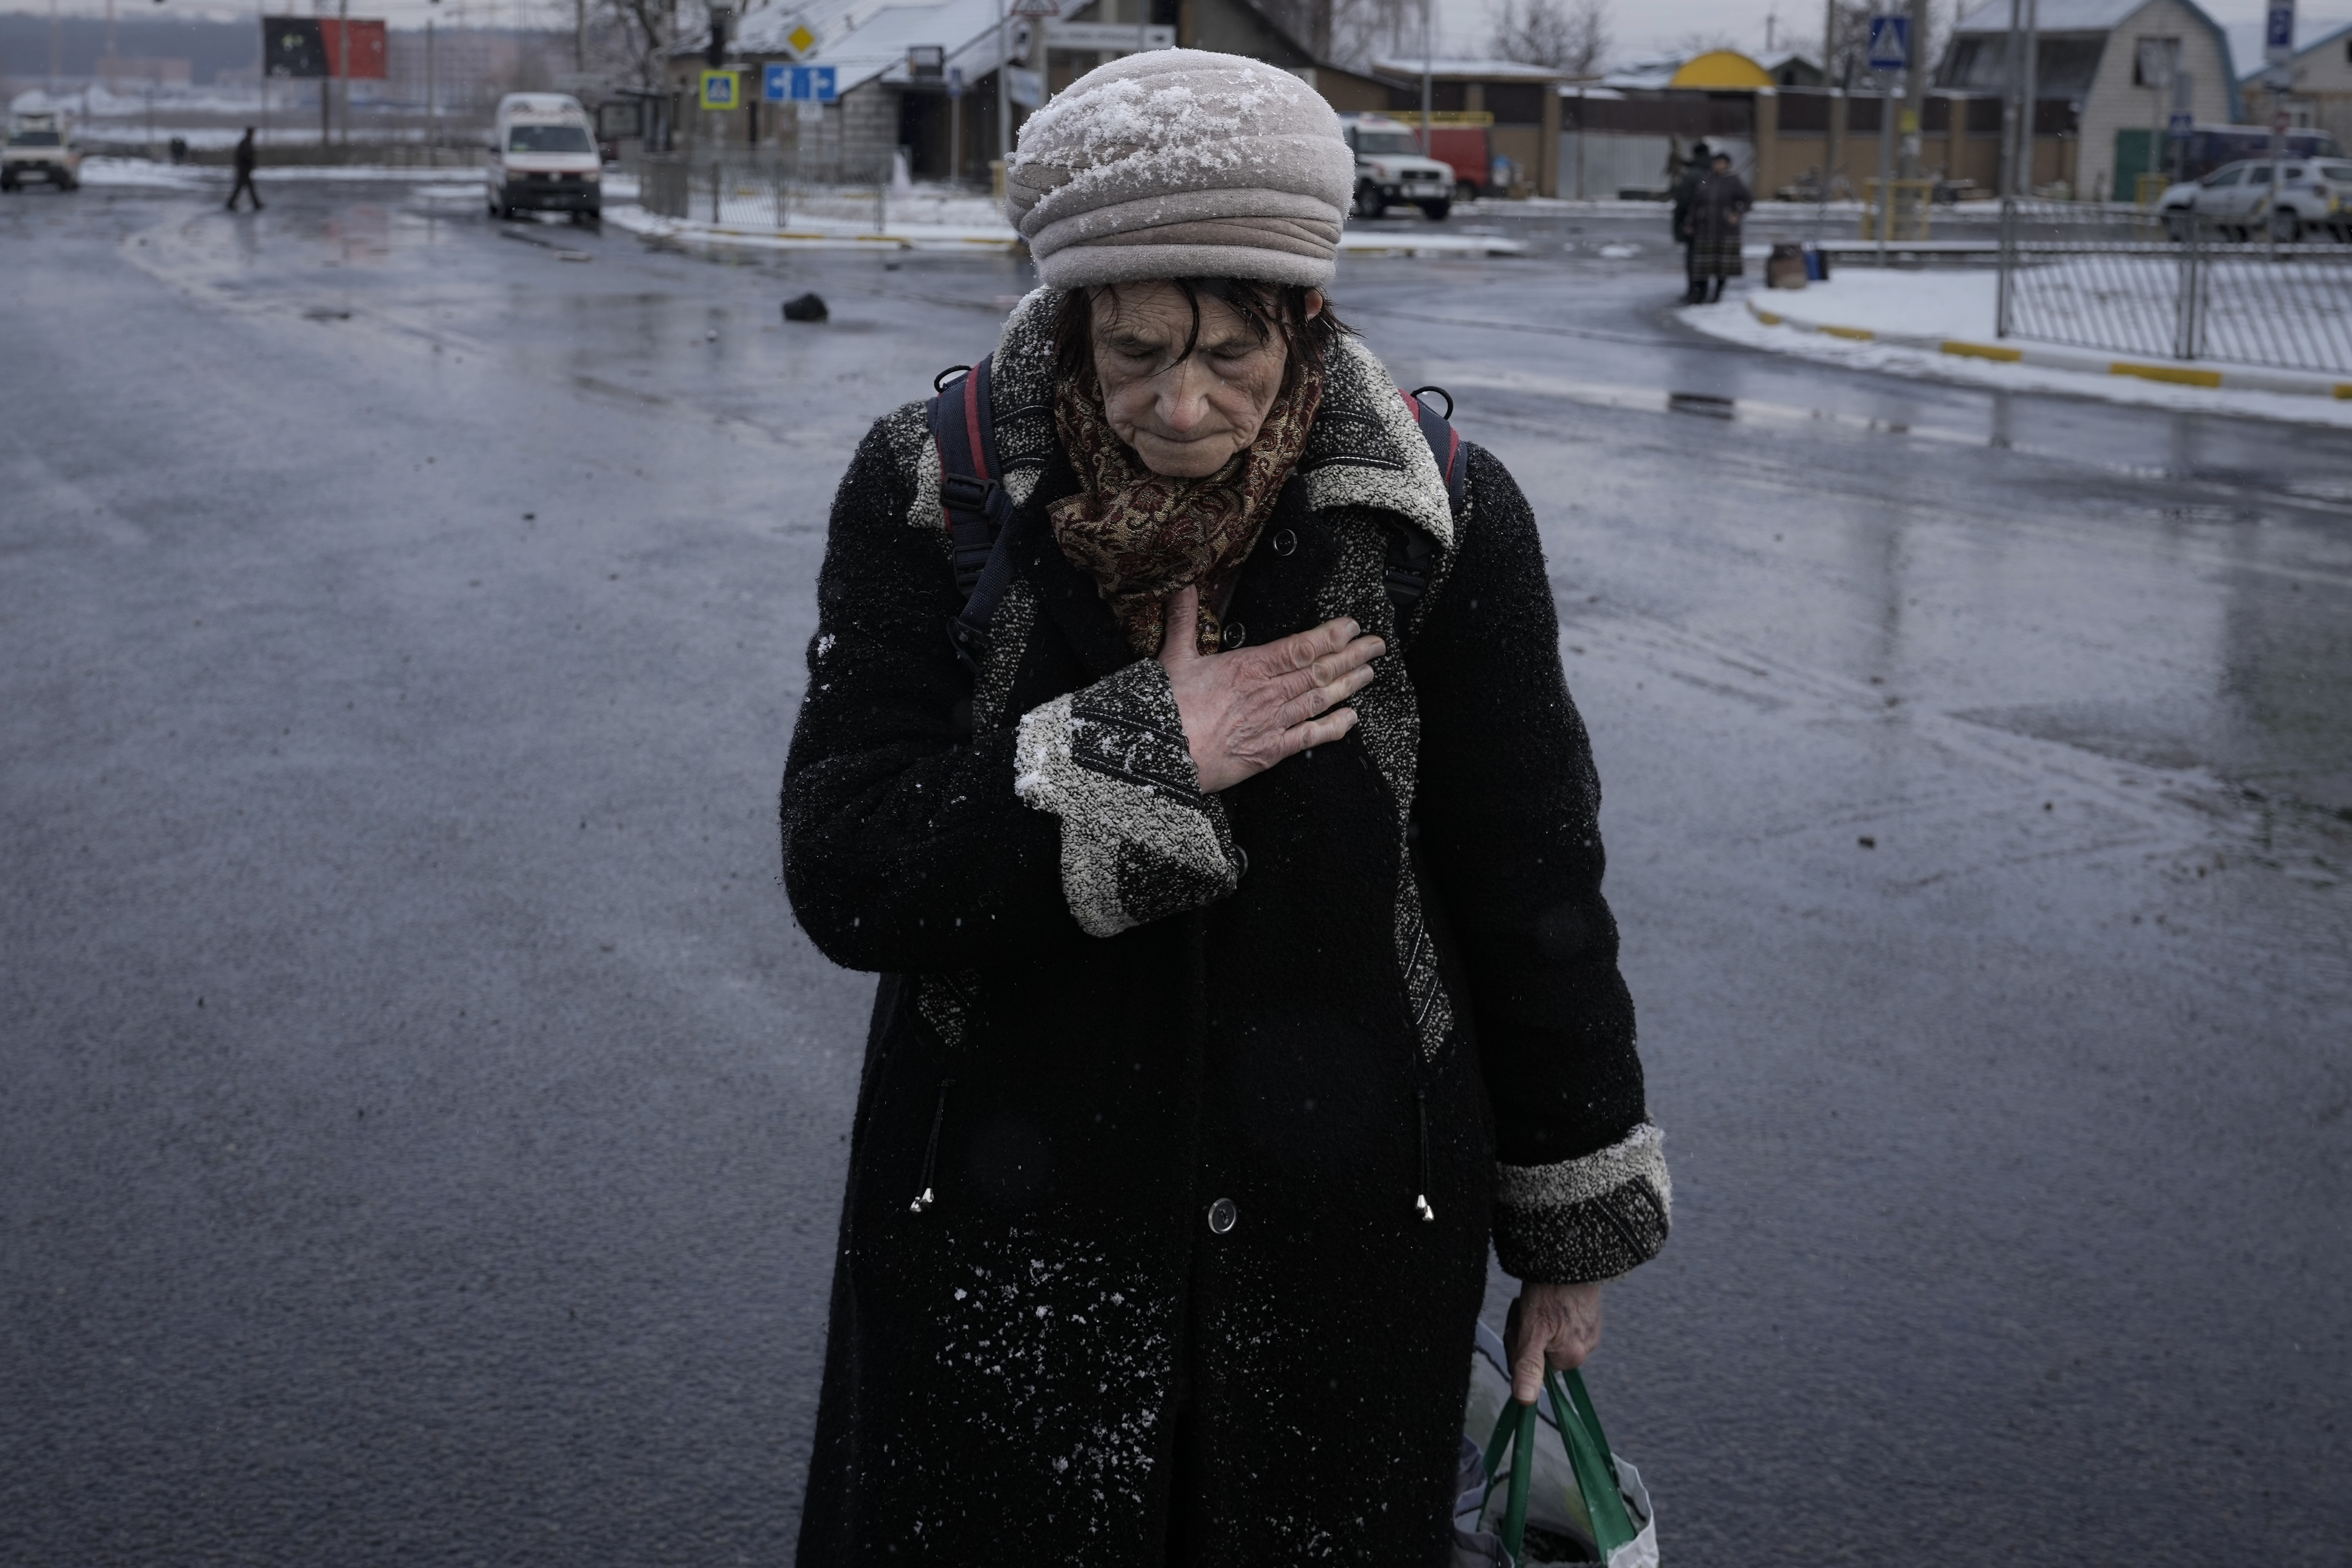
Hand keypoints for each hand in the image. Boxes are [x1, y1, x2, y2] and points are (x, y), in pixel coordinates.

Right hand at [1155, 585, 1383, 793]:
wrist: (1161, 753)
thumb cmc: (1166, 707)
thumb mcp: (1173, 655)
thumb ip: (1184, 619)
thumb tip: (1184, 587)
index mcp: (1248, 666)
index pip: (1300, 646)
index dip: (1330, 635)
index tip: (1350, 626)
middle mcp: (1268, 692)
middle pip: (1318, 670)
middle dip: (1351, 656)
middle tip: (1375, 645)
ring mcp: (1272, 722)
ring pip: (1320, 699)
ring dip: (1348, 684)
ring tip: (1369, 673)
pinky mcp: (1270, 752)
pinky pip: (1310, 738)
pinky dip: (1333, 727)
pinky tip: (1351, 719)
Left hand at [1505, 1282, 1602, 1403]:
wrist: (1569, 1256)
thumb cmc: (1547, 1291)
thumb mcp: (1530, 1330)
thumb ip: (1528, 1367)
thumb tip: (1525, 1401)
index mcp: (1572, 1357)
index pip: (1533, 1366)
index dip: (1520, 1346)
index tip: (1520, 1325)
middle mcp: (1586, 1347)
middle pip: (1542, 1350)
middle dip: (1528, 1332)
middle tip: (1525, 1308)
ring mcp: (1590, 1329)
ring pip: (1550, 1334)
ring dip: (1537, 1319)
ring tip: (1537, 1298)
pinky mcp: (1591, 1313)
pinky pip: (1563, 1320)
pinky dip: (1551, 1309)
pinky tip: (1548, 1294)